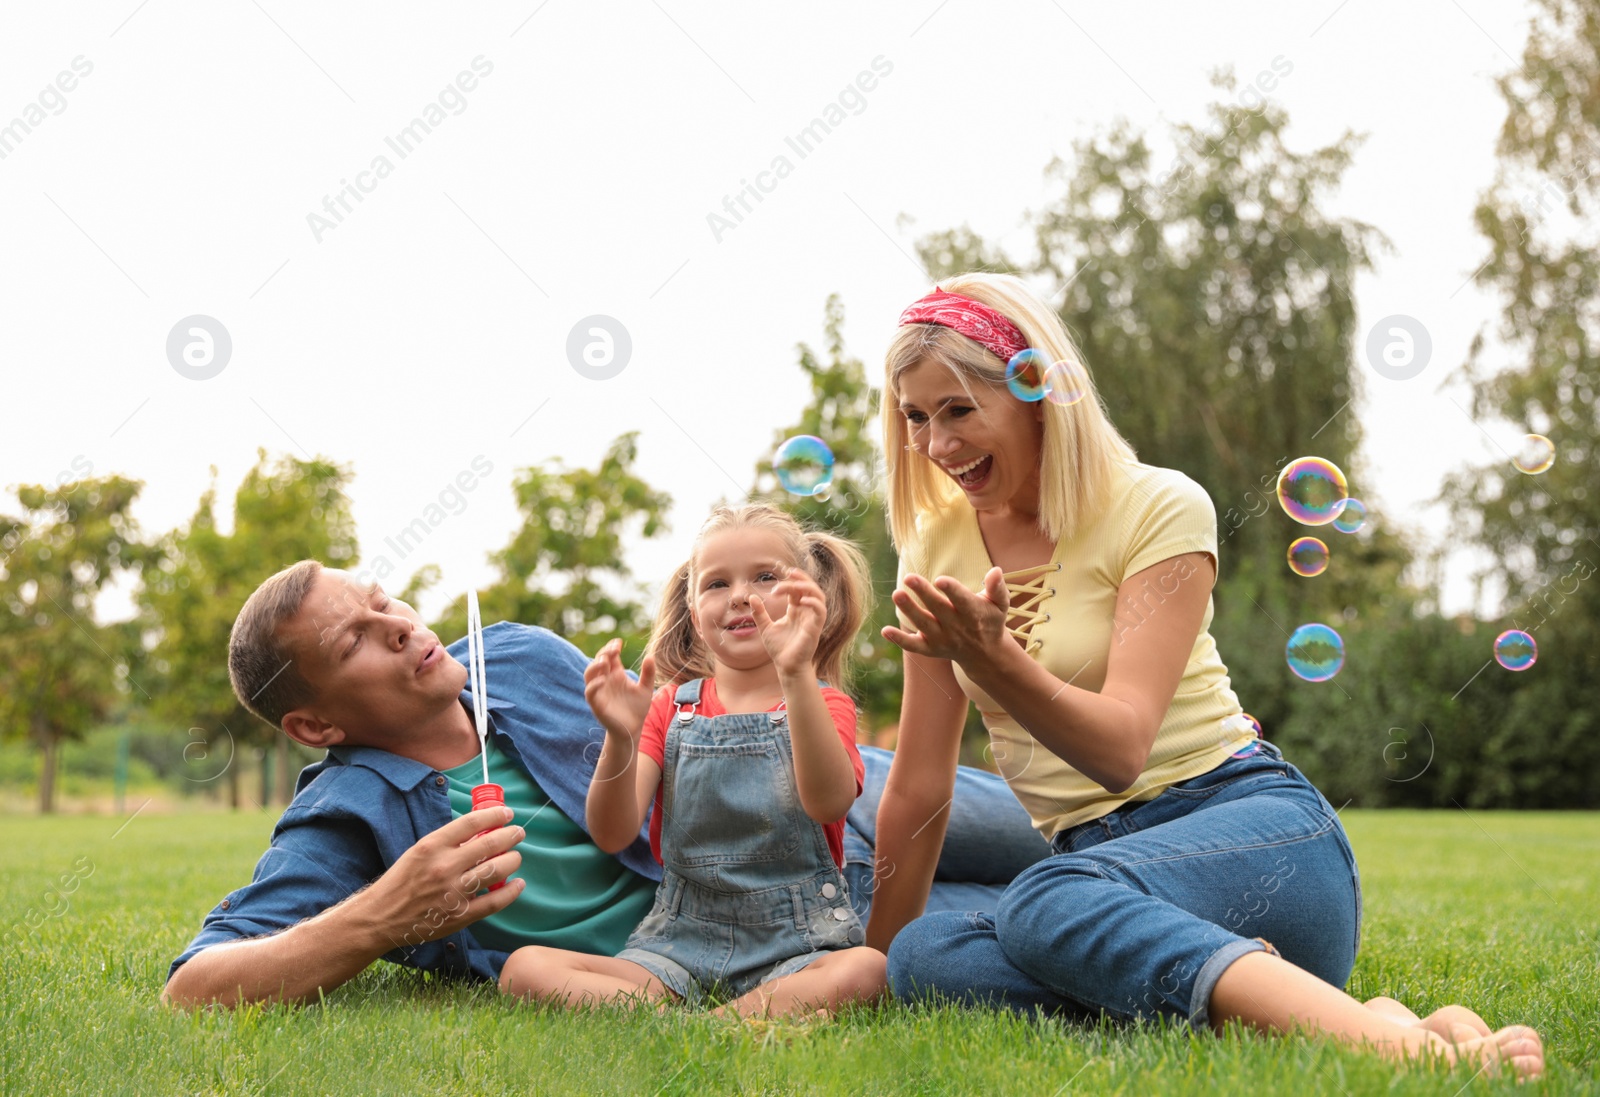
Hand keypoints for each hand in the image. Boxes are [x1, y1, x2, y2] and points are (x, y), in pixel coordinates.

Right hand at [362, 807, 525, 948]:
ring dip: (513, 860)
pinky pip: (494, 901)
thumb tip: (480, 830)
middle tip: (519, 832)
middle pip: (490, 844)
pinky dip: (511, 891)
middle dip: (511, 835)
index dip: (495, 815)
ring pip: (496, 870)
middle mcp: (444, 866)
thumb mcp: (418, 852)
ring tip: (516, 856)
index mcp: (432, 846)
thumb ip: (447, 842)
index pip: (472, 822)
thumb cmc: (400, 881)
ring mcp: (454, 891)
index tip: (507, 814)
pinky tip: (518, 884)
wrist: (381, 917)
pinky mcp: (460, 915)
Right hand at [584, 638, 654, 739]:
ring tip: (605, 661)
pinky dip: (593, 685)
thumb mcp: (646, 688)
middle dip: (604, 653)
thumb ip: (648, 673)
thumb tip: (650, 656)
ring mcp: (600, 691)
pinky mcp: (597, 704)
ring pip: (589, 674)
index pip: (609, 656)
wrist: (633, 728)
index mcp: (616, 674)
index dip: (611, 647)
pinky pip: (590, 692)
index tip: (619, 643)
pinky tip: (603, 680)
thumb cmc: (637, 708)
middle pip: (598, 661)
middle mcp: (605, 680)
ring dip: (594, 666)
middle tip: (614, 649)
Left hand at [751, 567, 825, 678]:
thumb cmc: (779, 648)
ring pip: (818, 596)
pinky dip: (814, 602)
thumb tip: (751, 597)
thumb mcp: (765, 627)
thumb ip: (759, 613)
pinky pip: (820, 611)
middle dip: (801, 578)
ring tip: (794, 584)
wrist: (785, 666)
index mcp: (796, 610)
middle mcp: (806, 612)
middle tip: (788, 573)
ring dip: (808, 587)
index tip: (775, 584)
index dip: (789, 582)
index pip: (797, 590)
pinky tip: (801, 600)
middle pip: (809, 588)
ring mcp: (812, 619)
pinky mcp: (815, 628)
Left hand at [882, 567, 1010, 665]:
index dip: (952, 591)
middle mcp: (957, 627)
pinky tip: (885, 630)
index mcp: (974, 613)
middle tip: (908, 577)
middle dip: (923, 593)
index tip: (940, 580)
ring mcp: (942, 639)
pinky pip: (913, 646)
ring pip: (924, 625)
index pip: (962, 600)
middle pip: (938, 609)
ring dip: (909, 610)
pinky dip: (900, 640)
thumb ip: (997, 587)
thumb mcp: (1000, 604)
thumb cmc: (990, 619)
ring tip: (896, 594)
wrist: (985, 654)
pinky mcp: (930, 649)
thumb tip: (996, 570)